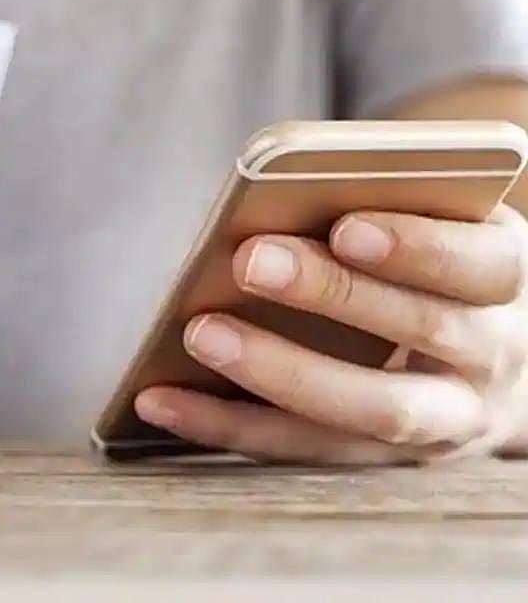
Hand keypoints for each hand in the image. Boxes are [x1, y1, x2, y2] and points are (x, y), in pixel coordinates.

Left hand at [135, 205, 527, 464]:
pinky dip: (227, 424)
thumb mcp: (436, 220)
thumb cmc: (436, 261)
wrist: (493, 359)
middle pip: (424, 331)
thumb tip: (274, 191)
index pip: (480, 264)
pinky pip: (305, 449)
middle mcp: (494, 356)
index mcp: (508, 278)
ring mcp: (448, 421)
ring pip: (370, 409)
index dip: (419, 247)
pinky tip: (159, 399)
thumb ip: (385, 203)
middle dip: (334, 296)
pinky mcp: (387, 460)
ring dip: (276, 371)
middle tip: (248, 261)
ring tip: (197, 332)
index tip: (346, 227)